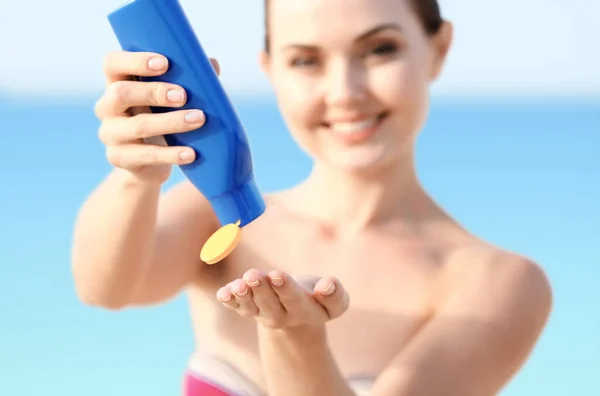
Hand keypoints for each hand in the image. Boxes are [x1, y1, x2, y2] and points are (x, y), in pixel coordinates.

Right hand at [93, 51, 220, 184]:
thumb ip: (187, 80)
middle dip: (154, 91)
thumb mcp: (170, 99)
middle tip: (183, 95)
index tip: (165, 63)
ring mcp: (110, 134)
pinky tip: (191, 153)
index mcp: (116, 83)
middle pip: (120, 93)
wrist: (151, 165)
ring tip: (199, 119)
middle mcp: (107, 107)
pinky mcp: (119, 158)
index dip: (135, 61)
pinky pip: (146, 155)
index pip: (112, 63)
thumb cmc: (162, 120)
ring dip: (171, 122)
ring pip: (138, 125)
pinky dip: (171, 154)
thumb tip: (212, 64)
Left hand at [216, 269, 349, 329]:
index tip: (277, 274)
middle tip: (252, 275)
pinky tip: (223, 293)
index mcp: (304, 310)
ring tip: (238, 284)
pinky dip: (229, 300)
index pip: (293, 299)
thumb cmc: (319, 299)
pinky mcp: (247, 309)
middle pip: (268, 303)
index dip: (284, 287)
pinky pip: (236, 306)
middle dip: (260, 288)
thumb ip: (335, 295)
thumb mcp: (336, 301)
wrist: (299, 313)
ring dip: (242, 295)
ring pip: (250, 306)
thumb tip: (327, 285)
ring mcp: (261, 313)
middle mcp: (280, 315)